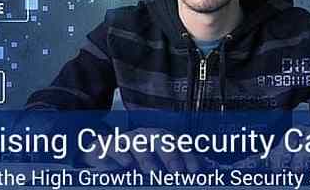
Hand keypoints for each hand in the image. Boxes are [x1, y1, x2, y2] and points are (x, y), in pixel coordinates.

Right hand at [78, 128, 206, 172]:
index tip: (195, 171)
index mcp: (159, 139)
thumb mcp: (158, 166)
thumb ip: (176, 167)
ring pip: (136, 142)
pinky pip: (111, 146)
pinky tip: (126, 165)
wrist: (104, 156)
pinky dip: (118, 154)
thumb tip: (205, 170)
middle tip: (176, 171)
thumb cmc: (136, 162)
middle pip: (159, 138)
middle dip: (169, 154)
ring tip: (151, 171)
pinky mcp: (104, 146)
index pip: (177, 143)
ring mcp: (124, 140)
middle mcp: (144, 136)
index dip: (187, 155)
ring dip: (145, 157)